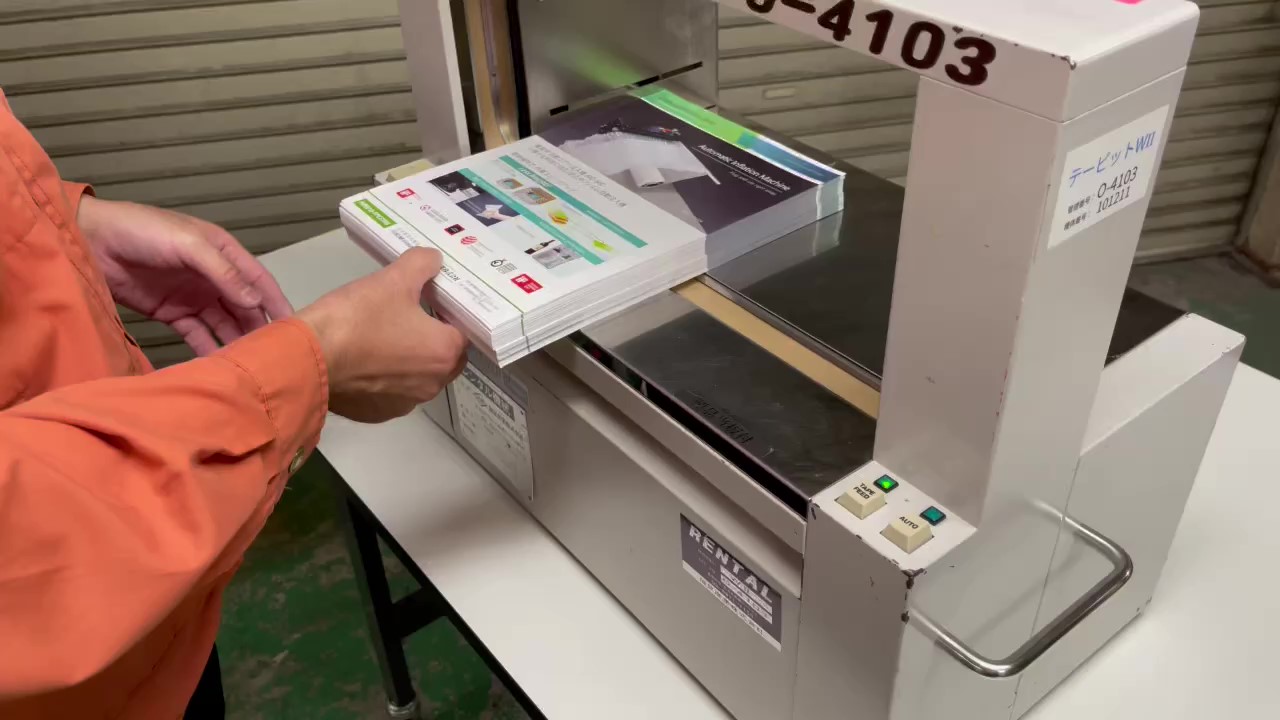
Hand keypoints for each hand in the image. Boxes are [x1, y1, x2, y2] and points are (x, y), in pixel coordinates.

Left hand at [77, 196, 292, 354]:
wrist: (90, 241)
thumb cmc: (142, 231)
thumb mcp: (188, 243)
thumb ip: (222, 272)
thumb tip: (255, 303)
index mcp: (224, 252)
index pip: (259, 281)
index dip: (277, 304)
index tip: (294, 330)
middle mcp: (214, 276)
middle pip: (244, 307)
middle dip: (259, 329)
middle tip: (274, 356)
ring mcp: (194, 296)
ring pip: (224, 323)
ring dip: (236, 341)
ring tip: (249, 365)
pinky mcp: (172, 313)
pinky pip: (198, 334)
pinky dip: (209, 348)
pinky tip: (219, 365)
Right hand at [297, 248, 468, 422]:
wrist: (308, 360)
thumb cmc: (357, 318)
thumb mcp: (392, 280)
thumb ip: (421, 265)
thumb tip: (433, 260)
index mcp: (444, 353)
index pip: (462, 331)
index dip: (448, 314)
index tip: (431, 303)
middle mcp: (432, 384)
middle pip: (443, 357)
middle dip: (431, 339)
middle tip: (408, 317)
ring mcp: (404, 403)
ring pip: (416, 377)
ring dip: (407, 360)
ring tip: (382, 337)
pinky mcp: (377, 414)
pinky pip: (389, 392)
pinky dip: (382, 378)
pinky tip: (365, 360)